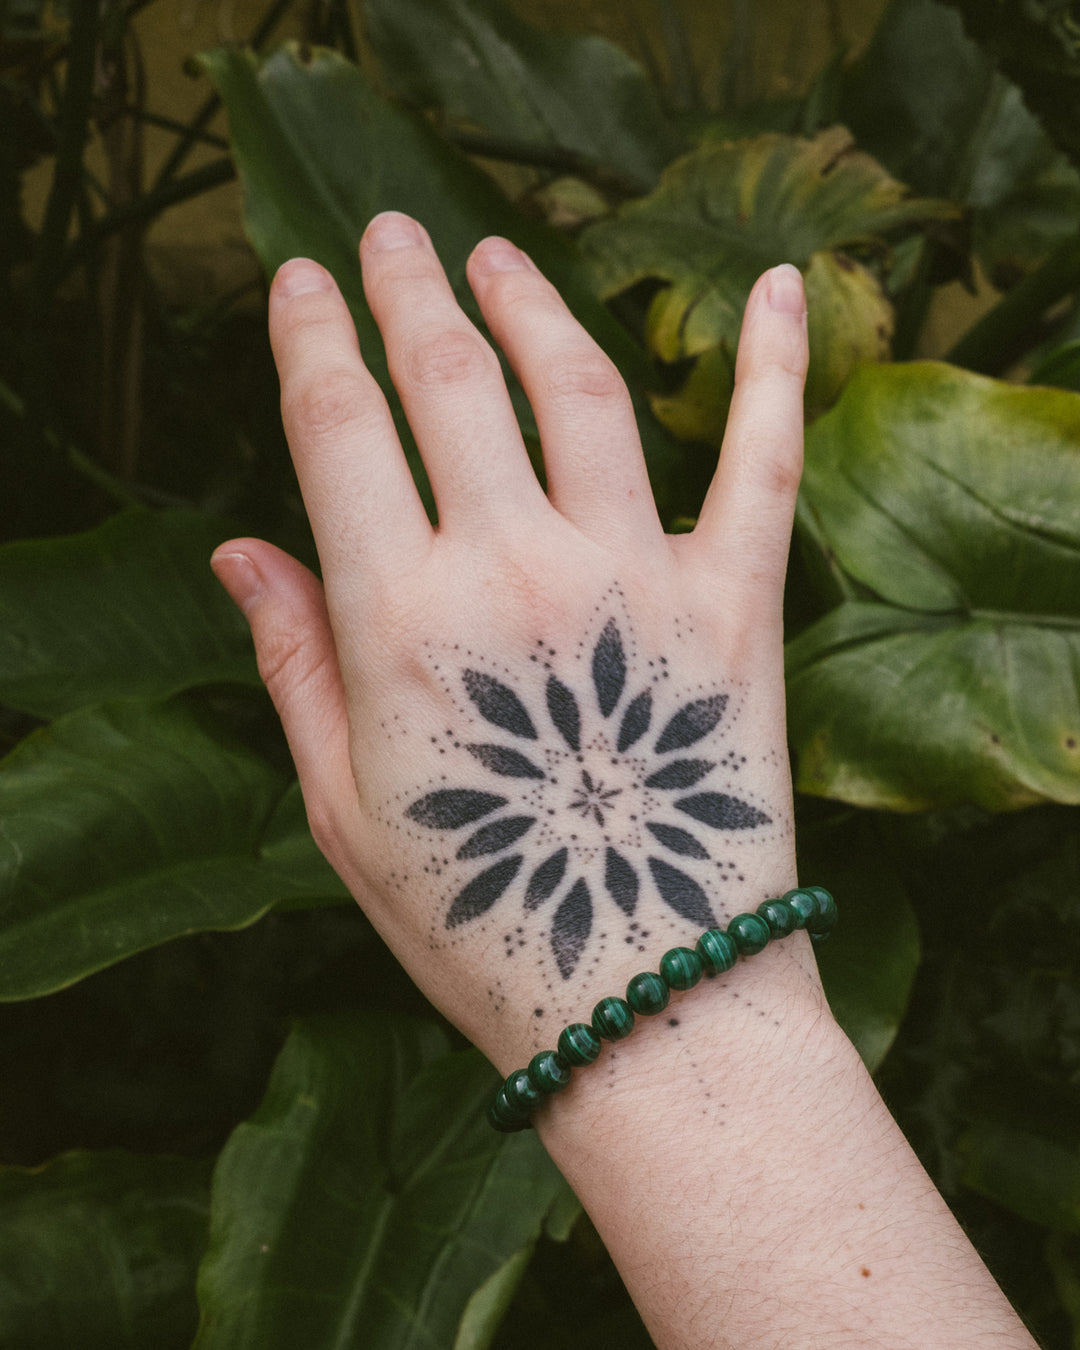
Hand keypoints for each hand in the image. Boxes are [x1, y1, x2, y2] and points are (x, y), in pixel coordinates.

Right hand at [211, 211, 812, 1072]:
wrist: (646, 997)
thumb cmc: (480, 918)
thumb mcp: (345, 809)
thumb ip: (294, 665)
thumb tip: (238, 554)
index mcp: (403, 622)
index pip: (338, 427)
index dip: (312, 336)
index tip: (302, 279)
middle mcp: (518, 573)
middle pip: (452, 379)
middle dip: (410, 288)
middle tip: (391, 235)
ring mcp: (639, 578)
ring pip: (580, 389)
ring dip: (533, 303)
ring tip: (500, 257)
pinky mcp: (739, 606)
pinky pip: (763, 459)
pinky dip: (773, 364)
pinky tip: (771, 286)